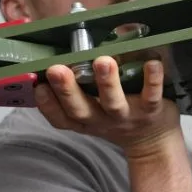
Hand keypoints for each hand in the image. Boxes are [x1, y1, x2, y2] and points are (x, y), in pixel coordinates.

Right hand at [33, 56, 180, 157]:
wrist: (152, 141)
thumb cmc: (117, 117)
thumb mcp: (93, 111)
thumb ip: (78, 89)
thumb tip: (62, 50)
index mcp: (84, 119)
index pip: (59, 117)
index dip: (47, 104)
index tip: (38, 85)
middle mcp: (102, 119)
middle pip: (80, 109)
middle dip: (67, 89)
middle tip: (57, 69)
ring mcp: (127, 116)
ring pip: (114, 102)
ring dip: (107, 82)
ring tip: (103, 61)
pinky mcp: (152, 111)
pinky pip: (152, 96)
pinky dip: (152, 80)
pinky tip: (152, 63)